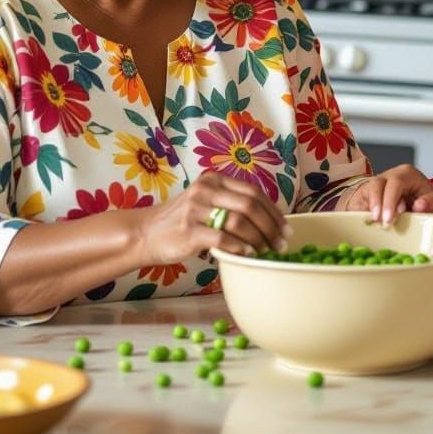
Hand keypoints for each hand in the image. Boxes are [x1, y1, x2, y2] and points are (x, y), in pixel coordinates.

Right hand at [136, 172, 290, 265]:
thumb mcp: (206, 203)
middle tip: (280, 244)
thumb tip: (270, 223)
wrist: (146, 233)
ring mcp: (196, 208)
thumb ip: (231, 205)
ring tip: (264, 252)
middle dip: (271, 226)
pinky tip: (246, 254)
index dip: (274, 211)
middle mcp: (206, 189)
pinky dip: (239, 247)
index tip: (286, 229)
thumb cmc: (183, 222)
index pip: (254, 192)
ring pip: (239, 221)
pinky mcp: (188, 229)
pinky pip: (222, 237)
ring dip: (258, 239)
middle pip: (250, 205)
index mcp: (215, 179)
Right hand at [341, 165, 432, 225]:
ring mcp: (380, 182)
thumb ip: (430, 203)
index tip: (389, 218)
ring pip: (370, 189)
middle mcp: (391, 175)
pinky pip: (365, 198)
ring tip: (375, 222)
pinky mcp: (372, 192)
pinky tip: (370, 221)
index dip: (390, 200)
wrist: (423, 202)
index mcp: (407, 174)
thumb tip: (419, 206)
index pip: (396, 182)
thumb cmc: (429, 201)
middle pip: (379, 184)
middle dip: (379, 204)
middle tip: (382, 222)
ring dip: (372, 206)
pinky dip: (367, 209)